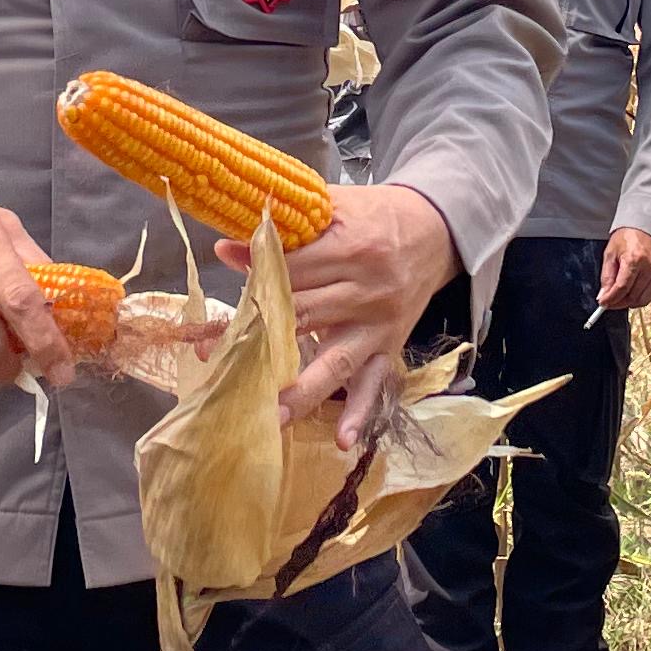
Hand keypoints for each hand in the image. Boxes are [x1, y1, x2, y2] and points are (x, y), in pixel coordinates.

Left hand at [237, 183, 458, 452]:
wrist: (436, 230)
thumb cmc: (375, 216)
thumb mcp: (334, 208)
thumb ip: (285, 229)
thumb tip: (227, 249)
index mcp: (350, 249)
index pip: (291, 271)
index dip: (252, 283)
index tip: (215, 298)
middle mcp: (366, 291)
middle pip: (303, 318)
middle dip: (257, 340)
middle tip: (215, 360)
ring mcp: (378, 325)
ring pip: (336, 361)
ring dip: (302, 392)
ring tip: (270, 417)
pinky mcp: (390, 347)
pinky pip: (375, 385)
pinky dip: (360, 413)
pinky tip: (344, 441)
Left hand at [593, 226, 650, 313]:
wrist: (646, 228)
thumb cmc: (628, 237)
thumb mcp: (611, 253)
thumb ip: (606, 276)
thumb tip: (604, 295)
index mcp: (634, 259)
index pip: (621, 287)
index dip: (611, 299)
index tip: (603, 302)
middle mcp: (649, 267)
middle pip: (633, 296)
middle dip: (618, 302)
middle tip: (610, 302)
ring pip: (643, 300)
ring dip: (630, 303)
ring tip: (621, 297)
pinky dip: (641, 299)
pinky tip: (633, 293)